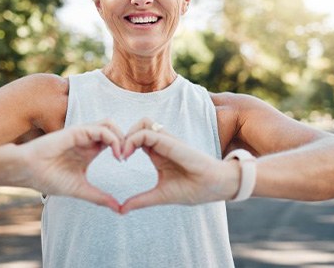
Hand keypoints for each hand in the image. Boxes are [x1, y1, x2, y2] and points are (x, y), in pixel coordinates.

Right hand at [18, 120, 123, 212]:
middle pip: (115, 129)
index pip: (113, 141)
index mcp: (89, 150)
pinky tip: (115, 154)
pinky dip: (113, 139)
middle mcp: (87, 139)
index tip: (127, 164)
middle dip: (126, 140)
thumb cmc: (48, 178)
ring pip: (110, 124)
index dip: (124, 148)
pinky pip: (101, 129)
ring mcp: (82, 134)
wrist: (27, 171)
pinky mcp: (77, 131)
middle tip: (128, 157)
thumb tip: (118, 209)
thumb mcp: (80, 189)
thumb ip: (99, 197)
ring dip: (121, 137)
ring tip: (122, 155)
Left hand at [120, 118, 239, 213]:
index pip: (137, 138)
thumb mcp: (160, 195)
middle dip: (123, 136)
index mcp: (158, 153)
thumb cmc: (193, 189)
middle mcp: (161, 144)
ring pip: (142, 123)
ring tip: (122, 154)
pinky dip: (133, 139)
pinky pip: (147, 132)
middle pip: (138, 126)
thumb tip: (121, 210)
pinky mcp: (170, 142)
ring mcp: (166, 141)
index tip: (118, 161)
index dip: (124, 145)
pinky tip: (127, 154)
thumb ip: (141, 200)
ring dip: (128, 134)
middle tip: (118, 155)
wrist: (216, 186)